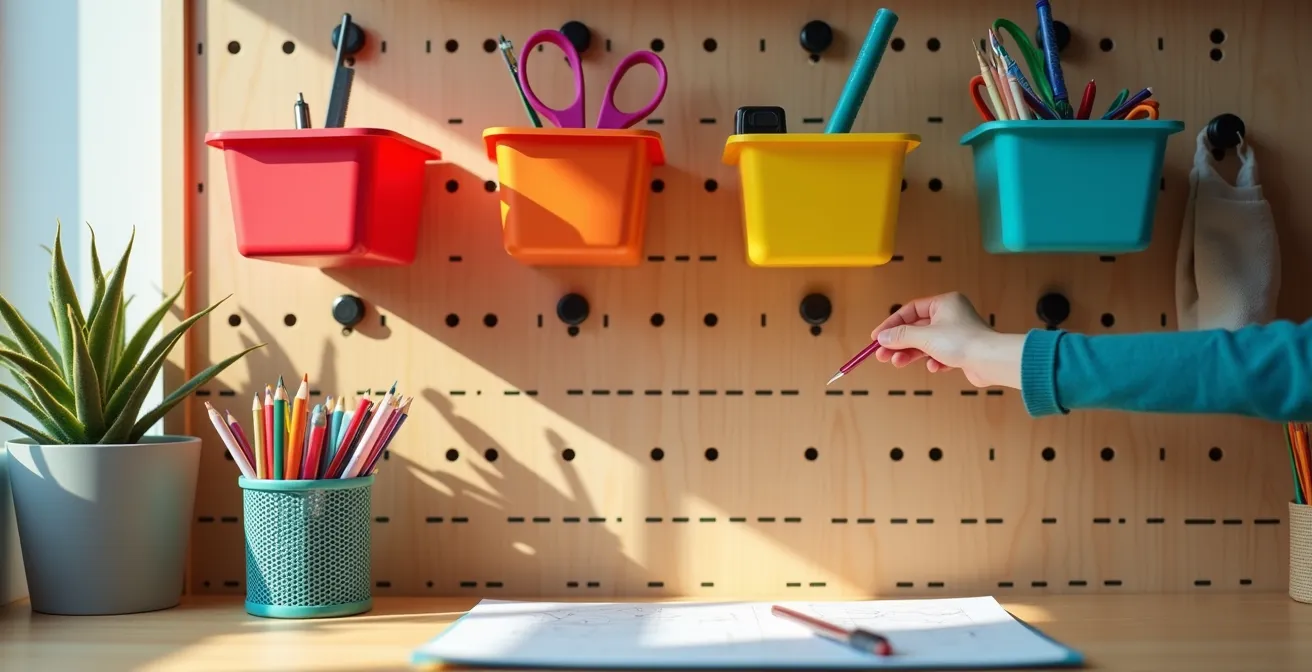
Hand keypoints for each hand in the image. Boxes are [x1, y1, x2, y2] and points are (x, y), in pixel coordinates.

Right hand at [869, 292, 1023, 388]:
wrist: (991, 361)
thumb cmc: (963, 341)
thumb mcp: (924, 337)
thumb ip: (901, 336)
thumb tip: (882, 337)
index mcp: (944, 303)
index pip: (910, 310)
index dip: (891, 324)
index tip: (877, 337)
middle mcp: (950, 315)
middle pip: (916, 328)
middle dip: (899, 343)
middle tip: (882, 354)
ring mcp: (956, 333)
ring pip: (925, 343)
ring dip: (911, 354)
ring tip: (898, 363)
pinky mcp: (961, 350)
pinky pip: (939, 354)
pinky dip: (933, 361)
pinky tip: (934, 366)